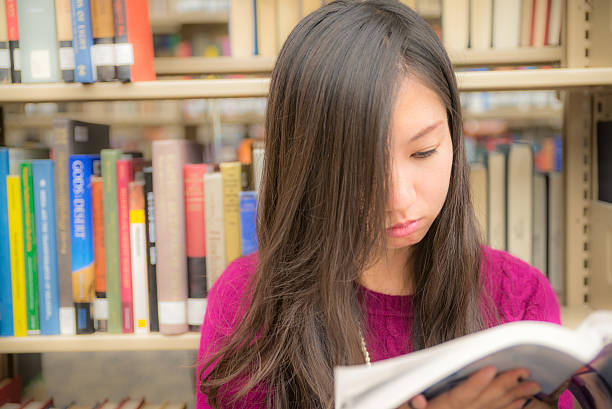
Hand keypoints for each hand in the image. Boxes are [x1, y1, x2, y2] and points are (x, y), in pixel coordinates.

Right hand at [405, 366, 541, 408]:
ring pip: (494, 406)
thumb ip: (408, 404)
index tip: (490, 369)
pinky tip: (523, 401)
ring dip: (515, 396)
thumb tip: (417, 399)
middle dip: (506, 385)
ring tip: (533, 385)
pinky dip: (509, 408)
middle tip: (525, 372)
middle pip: (485, 400)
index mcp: (444, 407)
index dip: (476, 383)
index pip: (462, 395)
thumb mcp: (403, 408)